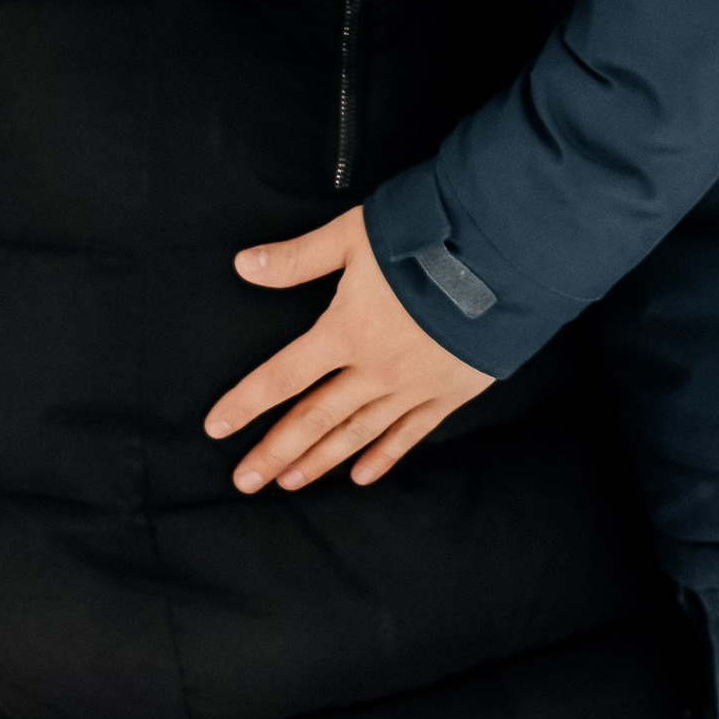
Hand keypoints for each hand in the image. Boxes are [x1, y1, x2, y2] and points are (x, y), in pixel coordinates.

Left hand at [203, 206, 491, 492]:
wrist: (503, 256)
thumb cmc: (425, 237)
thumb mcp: (354, 235)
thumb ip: (299, 257)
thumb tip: (244, 265)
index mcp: (346, 331)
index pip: (283, 375)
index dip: (246, 402)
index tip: (215, 428)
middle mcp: (375, 369)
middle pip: (315, 418)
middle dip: (276, 451)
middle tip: (244, 481)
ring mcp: (414, 386)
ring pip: (357, 433)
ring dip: (320, 461)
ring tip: (289, 482)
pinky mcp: (449, 390)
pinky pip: (410, 434)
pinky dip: (384, 456)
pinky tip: (363, 476)